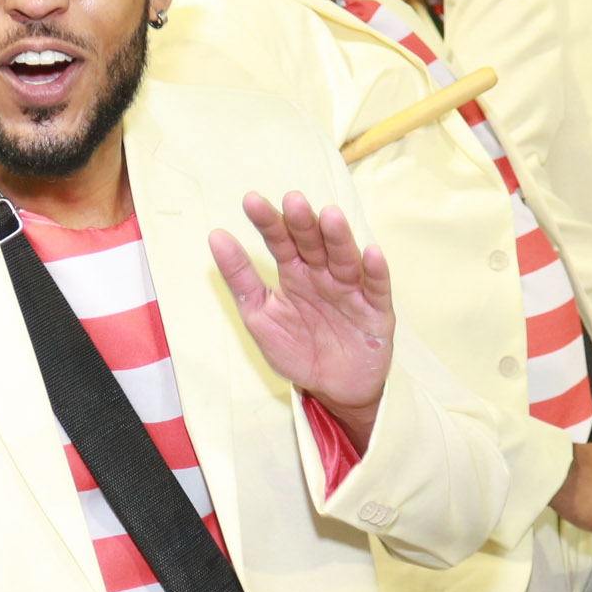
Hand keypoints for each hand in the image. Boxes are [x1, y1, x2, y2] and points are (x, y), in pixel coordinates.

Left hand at [212, 191, 393, 450]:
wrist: (332, 390)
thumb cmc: (295, 349)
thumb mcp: (259, 315)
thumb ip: (240, 278)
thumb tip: (216, 236)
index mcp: (294, 272)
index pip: (280, 241)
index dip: (268, 222)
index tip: (250, 201)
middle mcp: (323, 275)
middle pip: (313, 244)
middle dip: (303, 223)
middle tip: (293, 201)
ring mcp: (350, 290)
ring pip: (344, 259)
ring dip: (338, 238)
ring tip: (330, 216)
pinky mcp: (376, 310)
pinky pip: (376, 288)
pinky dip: (375, 271)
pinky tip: (370, 253)